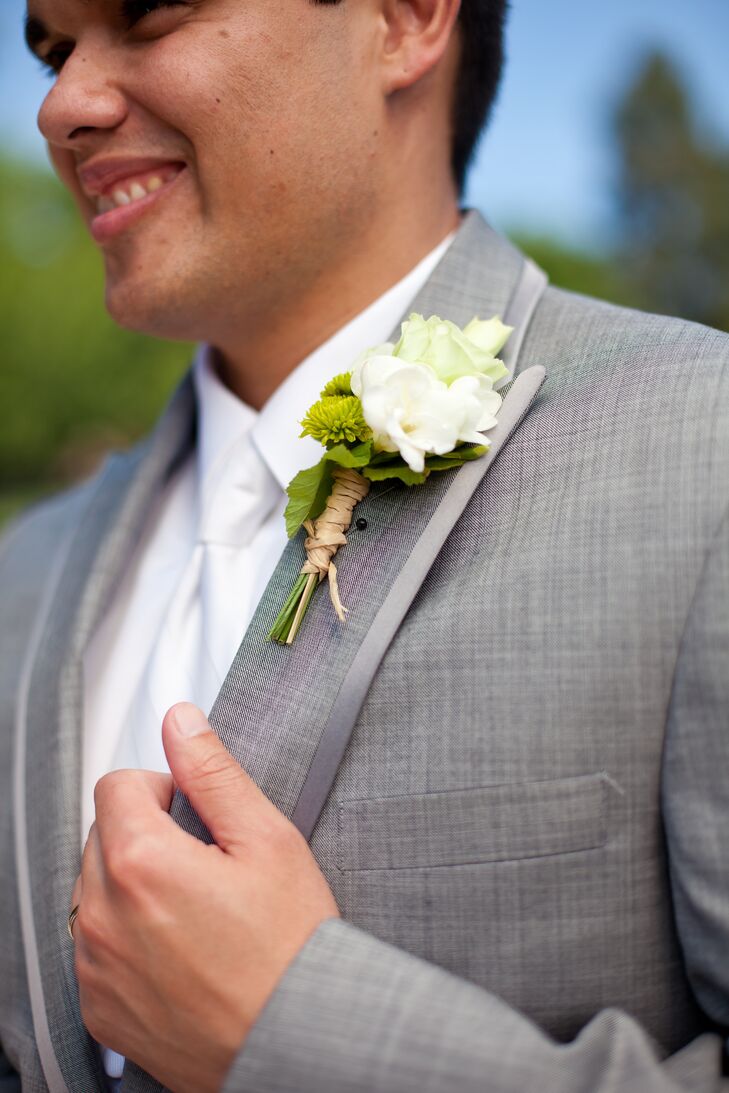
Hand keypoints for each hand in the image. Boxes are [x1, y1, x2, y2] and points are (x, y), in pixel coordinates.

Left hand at [70, 702, 339, 1092]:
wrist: (295, 1044)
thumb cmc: (291, 947)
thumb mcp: (267, 841)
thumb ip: (213, 773)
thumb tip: (180, 721)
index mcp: (140, 862)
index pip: (118, 784)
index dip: (163, 790)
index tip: (197, 819)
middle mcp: (101, 914)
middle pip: (102, 835)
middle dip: (146, 835)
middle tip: (205, 867)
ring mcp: (95, 967)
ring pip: (95, 890)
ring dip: (132, 886)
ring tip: (195, 913)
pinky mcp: (98, 1008)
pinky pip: (94, 948)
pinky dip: (126, 939)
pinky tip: (179, 953)